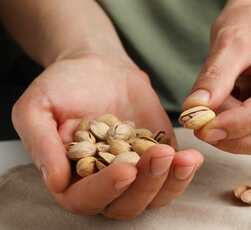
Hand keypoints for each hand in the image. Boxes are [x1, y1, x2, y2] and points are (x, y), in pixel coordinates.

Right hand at [12, 54, 202, 218]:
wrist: (98, 67)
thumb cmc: (63, 86)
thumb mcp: (37, 107)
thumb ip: (41, 143)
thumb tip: (55, 181)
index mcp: (70, 176)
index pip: (85, 198)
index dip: (105, 190)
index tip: (126, 170)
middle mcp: (103, 180)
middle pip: (125, 204)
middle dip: (145, 185)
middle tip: (160, 156)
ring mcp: (135, 170)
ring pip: (153, 195)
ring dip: (170, 182)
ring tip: (183, 159)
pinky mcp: (157, 156)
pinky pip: (172, 174)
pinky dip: (184, 170)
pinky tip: (192, 157)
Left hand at [183, 2, 250, 154]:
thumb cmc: (250, 28)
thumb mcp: (229, 42)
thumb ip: (215, 75)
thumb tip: (196, 109)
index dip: (243, 120)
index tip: (207, 126)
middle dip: (240, 138)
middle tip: (203, 131)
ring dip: (237, 138)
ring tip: (212, 115)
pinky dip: (239, 138)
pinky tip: (222, 120)